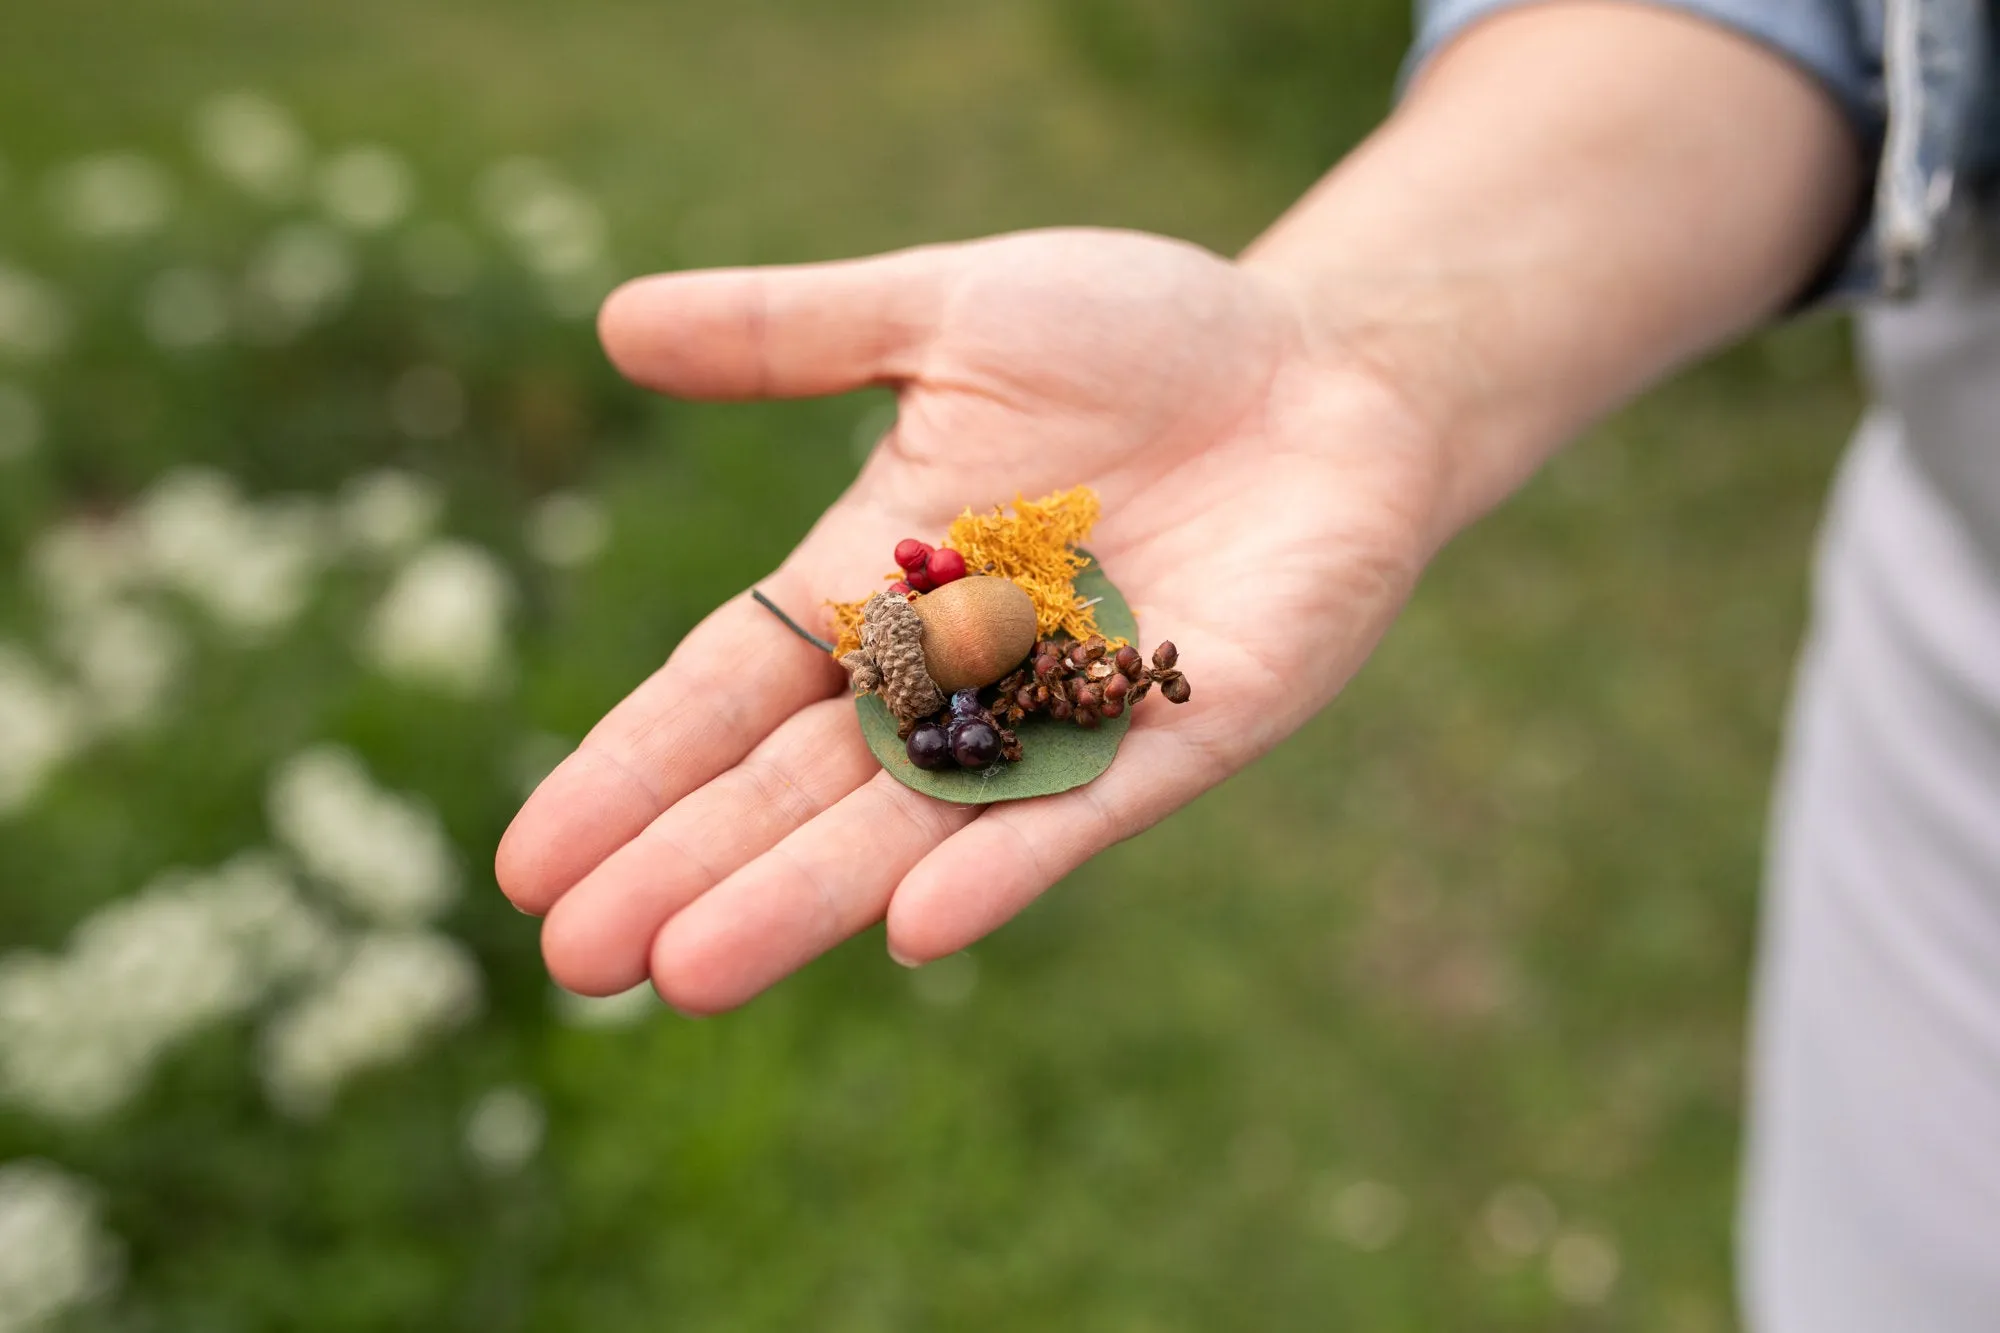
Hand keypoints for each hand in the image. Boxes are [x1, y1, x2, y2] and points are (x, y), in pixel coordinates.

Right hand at [497, 227, 1445, 1011]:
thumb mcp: (946, 313)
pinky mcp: (1182, 730)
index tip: (526, 861)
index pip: (723, 692)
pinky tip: (915, 932)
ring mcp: (1061, 715)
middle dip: (686, 867)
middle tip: (579, 961)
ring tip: (688, 974)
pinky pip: (1081, 813)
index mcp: (874, 584)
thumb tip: (612, 323)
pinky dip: (1002, 871)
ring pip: (911, 824)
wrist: (1324, 368)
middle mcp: (950, 674)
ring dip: (803, 898)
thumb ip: (792, 333)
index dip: (629, 772)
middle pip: (793, 784)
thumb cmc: (1142, 337)